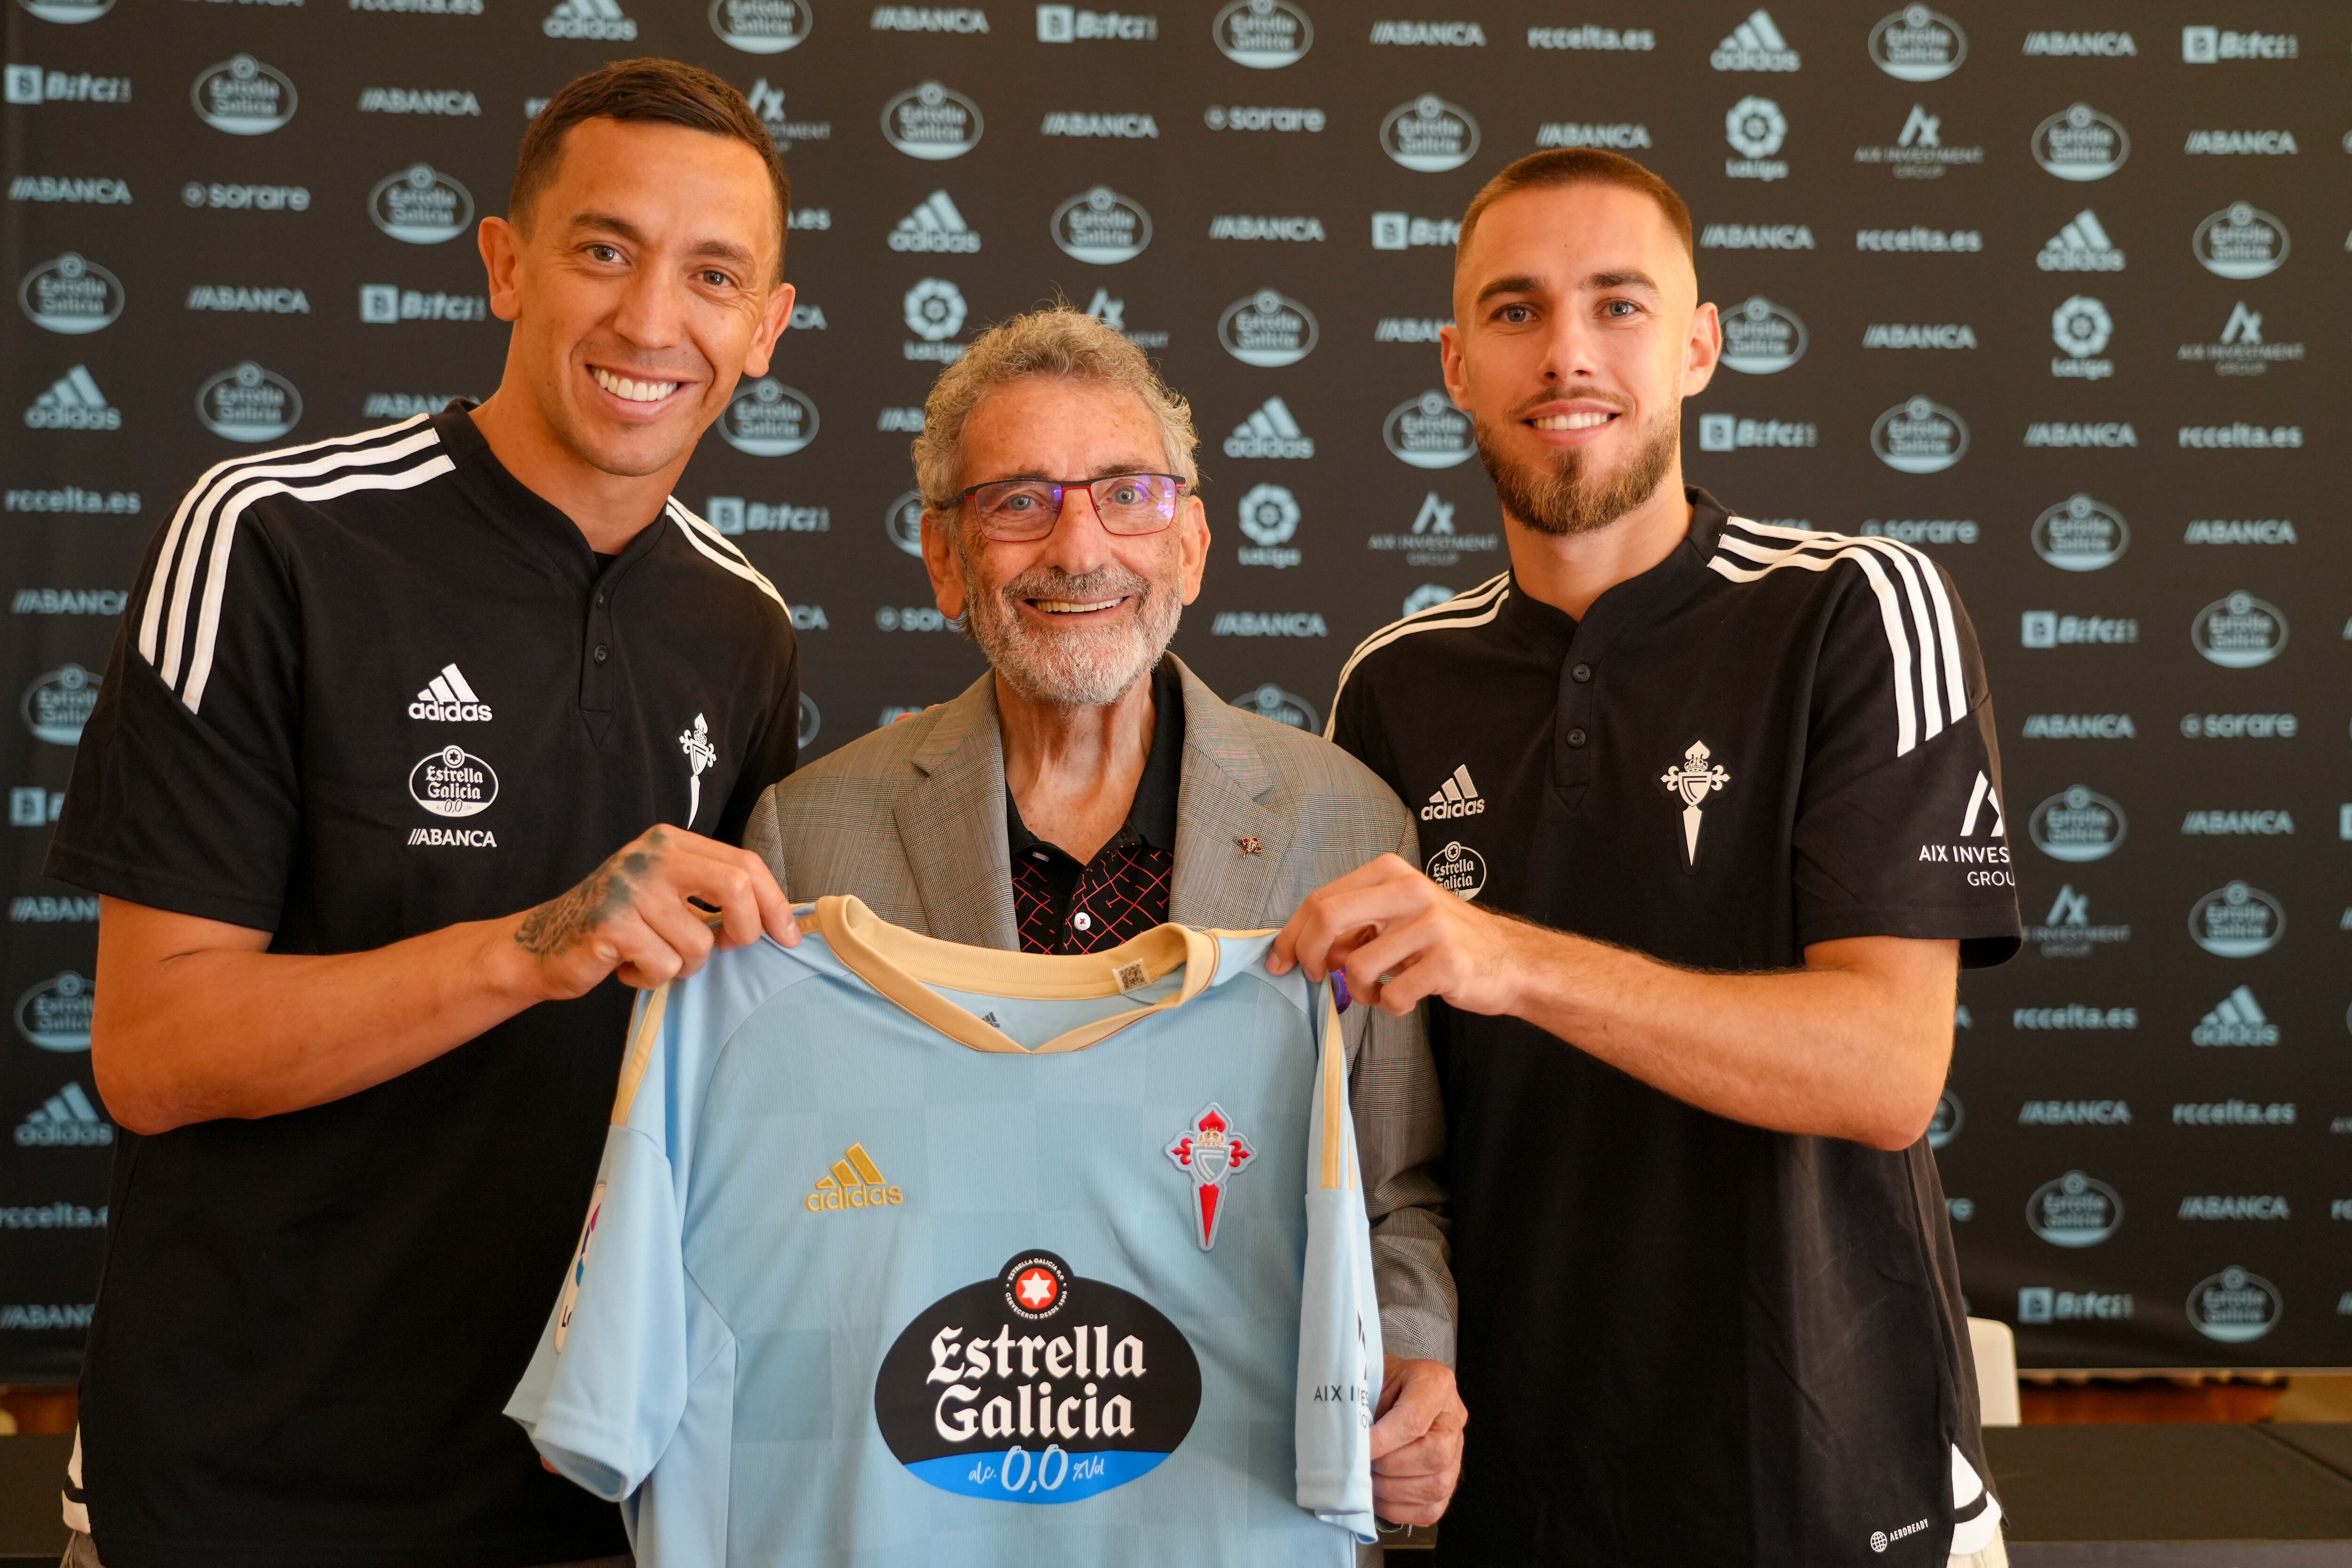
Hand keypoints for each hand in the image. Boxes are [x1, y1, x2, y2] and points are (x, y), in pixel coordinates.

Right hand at [507, 825, 799, 998]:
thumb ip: (713, 894)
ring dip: (683, 965)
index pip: (743, 863)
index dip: (775, 903)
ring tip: (651, 955)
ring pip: (698, 943)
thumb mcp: (668, 894)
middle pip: (734, 886)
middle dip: (744, 929)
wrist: (543, 945)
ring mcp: (629, 888)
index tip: (789, 937)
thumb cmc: (620, 924)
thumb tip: (781, 921)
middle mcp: (651, 856)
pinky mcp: (611, 925)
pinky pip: (664, 966)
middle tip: (725, 949)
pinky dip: (651, 978)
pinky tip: (627, 966)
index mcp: (670, 842)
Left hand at [1268, 853, 1526, 1016]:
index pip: (1320, 899)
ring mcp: (1430, 925)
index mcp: (1390, 873)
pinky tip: (1407, 997)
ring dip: (1360, 990)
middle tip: (1317, 977)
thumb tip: (1302, 949)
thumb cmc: (1440, 940)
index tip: (1281, 960)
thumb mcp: (1394, 918)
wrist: (1507, 959)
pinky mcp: (1447, 962)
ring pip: (1358, 966)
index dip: (1291, 935)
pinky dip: (1391, 1006)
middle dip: (1309, 955)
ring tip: (1381, 989)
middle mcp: (1409, 891)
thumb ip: (1351, 925)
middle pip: (1328, 918)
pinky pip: (1392, 996)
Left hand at [1370, 1354, 1464, 1526]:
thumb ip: (1363, 1403)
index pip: (1414, 1419)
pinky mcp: (1449, 1482)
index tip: (1359, 1448)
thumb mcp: (1369, 1378)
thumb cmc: (1377, 1383)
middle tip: (1363, 1465)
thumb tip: (1351, 1443)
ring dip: (1392, 1491)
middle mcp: (1453, 1419)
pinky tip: (1378, 1497)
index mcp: (1435, 1383)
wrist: (1390, 1391)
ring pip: (1436, 1486)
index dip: (1383, 1440)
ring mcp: (1457, 1452)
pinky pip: (1431, 1508)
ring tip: (1367, 1481)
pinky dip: (1399, 1509)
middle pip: (1435, 1454)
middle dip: (1390, 1466)